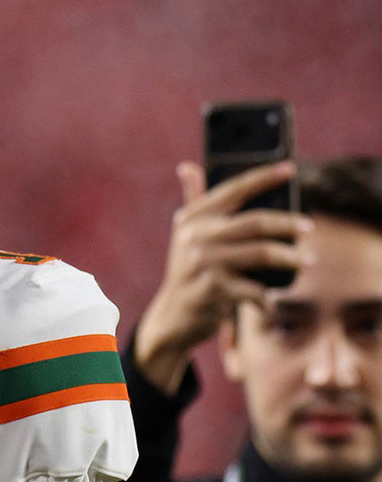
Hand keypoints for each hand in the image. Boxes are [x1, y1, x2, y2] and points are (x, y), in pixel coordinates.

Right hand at [132, 160, 308, 393]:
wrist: (173, 315)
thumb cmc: (188, 269)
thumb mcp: (185, 234)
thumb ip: (192, 200)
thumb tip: (187, 167)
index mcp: (194, 217)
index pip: (234, 189)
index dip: (264, 177)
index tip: (289, 168)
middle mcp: (197, 236)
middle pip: (257, 222)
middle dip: (289, 224)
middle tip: (308, 227)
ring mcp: (204, 263)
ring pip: (263, 253)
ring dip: (291, 258)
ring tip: (306, 261)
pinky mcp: (213, 289)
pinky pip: (256, 288)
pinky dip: (267, 296)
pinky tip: (271, 300)